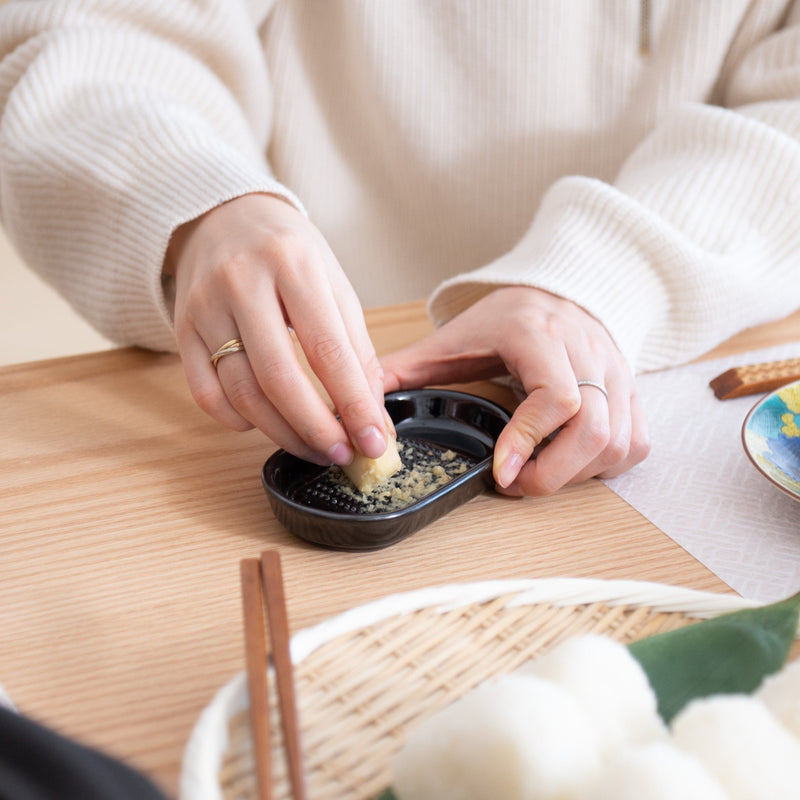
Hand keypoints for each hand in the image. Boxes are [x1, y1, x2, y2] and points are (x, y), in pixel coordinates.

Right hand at [165, 193, 390, 464]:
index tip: (374, 442)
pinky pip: (205, 393)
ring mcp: (204, 306)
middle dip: (316, 429)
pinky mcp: (181, 328)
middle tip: (342, 455)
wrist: (224, 215)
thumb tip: (370, 414)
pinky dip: (237, 421)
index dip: (353, 404)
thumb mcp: (333, 284)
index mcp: (293, 264)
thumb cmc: (289, 253)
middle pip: (279, 378)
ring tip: (314, 448)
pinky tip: (264, 425)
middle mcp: (242, 282)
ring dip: (281, 433)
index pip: (327, 350)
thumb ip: (355, 348)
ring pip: (240, 393)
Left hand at [380, 287, 649, 494]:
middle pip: (595, 428)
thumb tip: (357, 400)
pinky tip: (574, 462)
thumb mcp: (456, 336)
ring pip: (619, 440)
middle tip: (517, 485)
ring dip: (580, 472)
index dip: (529, 440)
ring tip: (540, 472)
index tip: (501, 474)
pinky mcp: (633, 390)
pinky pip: (637, 441)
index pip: (556, 395)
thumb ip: (408, 368)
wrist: (560, 290)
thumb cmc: (509, 316)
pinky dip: (608, 464)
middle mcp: (587, 352)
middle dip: (555, 472)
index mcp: (539, 335)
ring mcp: (617, 372)